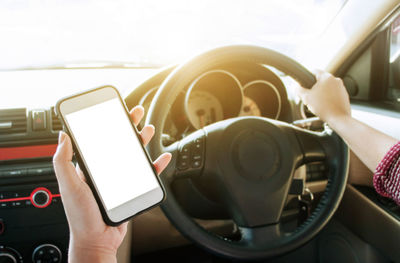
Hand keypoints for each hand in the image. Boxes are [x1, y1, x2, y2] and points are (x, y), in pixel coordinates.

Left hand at [53, 105, 170, 262]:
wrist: (97, 240)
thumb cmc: (80, 216)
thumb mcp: (69, 186)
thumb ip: (63, 161)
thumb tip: (62, 136)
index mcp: (90, 167)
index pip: (100, 139)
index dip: (108, 122)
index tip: (115, 110)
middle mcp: (105, 170)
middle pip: (119, 142)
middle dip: (129, 126)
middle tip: (136, 113)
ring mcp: (120, 179)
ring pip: (134, 154)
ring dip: (142, 140)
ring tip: (149, 130)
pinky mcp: (132, 189)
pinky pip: (147, 174)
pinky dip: (156, 165)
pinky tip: (162, 157)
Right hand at [296, 70, 350, 123]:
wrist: (338, 118)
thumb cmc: (323, 107)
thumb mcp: (306, 98)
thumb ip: (299, 90)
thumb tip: (296, 87)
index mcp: (326, 77)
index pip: (314, 71)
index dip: (307, 76)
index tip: (304, 82)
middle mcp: (336, 80)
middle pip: (321, 80)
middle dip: (314, 87)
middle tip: (310, 96)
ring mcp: (341, 87)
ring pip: (328, 87)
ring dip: (322, 92)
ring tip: (318, 103)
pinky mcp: (344, 95)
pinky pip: (334, 93)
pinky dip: (329, 98)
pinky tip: (325, 105)